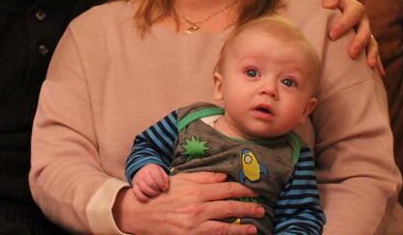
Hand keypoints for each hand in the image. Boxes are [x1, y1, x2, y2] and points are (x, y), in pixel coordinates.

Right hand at [114, 172, 261, 234]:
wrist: (142, 214)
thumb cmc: (163, 194)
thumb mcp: (182, 179)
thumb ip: (204, 177)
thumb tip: (225, 175)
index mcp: (196, 189)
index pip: (226, 188)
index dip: (243, 189)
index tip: (254, 190)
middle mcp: (197, 206)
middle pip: (230, 206)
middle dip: (248, 207)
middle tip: (260, 208)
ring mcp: (195, 224)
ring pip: (226, 226)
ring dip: (243, 226)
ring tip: (255, 226)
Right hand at [132, 164, 169, 201]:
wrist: (143, 171)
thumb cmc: (155, 173)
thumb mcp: (161, 172)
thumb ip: (165, 179)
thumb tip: (166, 188)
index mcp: (152, 168)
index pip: (156, 176)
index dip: (161, 184)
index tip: (164, 188)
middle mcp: (143, 173)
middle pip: (150, 183)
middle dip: (157, 189)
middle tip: (160, 191)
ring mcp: (138, 179)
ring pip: (143, 188)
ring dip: (151, 193)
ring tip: (156, 194)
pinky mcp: (134, 186)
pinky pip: (136, 192)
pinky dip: (142, 197)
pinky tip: (147, 200)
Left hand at [320, 0, 383, 75]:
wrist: (335, 5)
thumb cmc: (331, 0)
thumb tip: (328, 4)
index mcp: (354, 7)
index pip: (353, 13)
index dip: (344, 24)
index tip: (332, 35)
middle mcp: (362, 20)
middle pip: (365, 30)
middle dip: (359, 42)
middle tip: (351, 53)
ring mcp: (365, 32)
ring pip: (372, 43)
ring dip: (371, 53)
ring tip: (369, 64)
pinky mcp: (365, 42)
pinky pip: (373, 52)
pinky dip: (378, 62)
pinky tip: (379, 73)